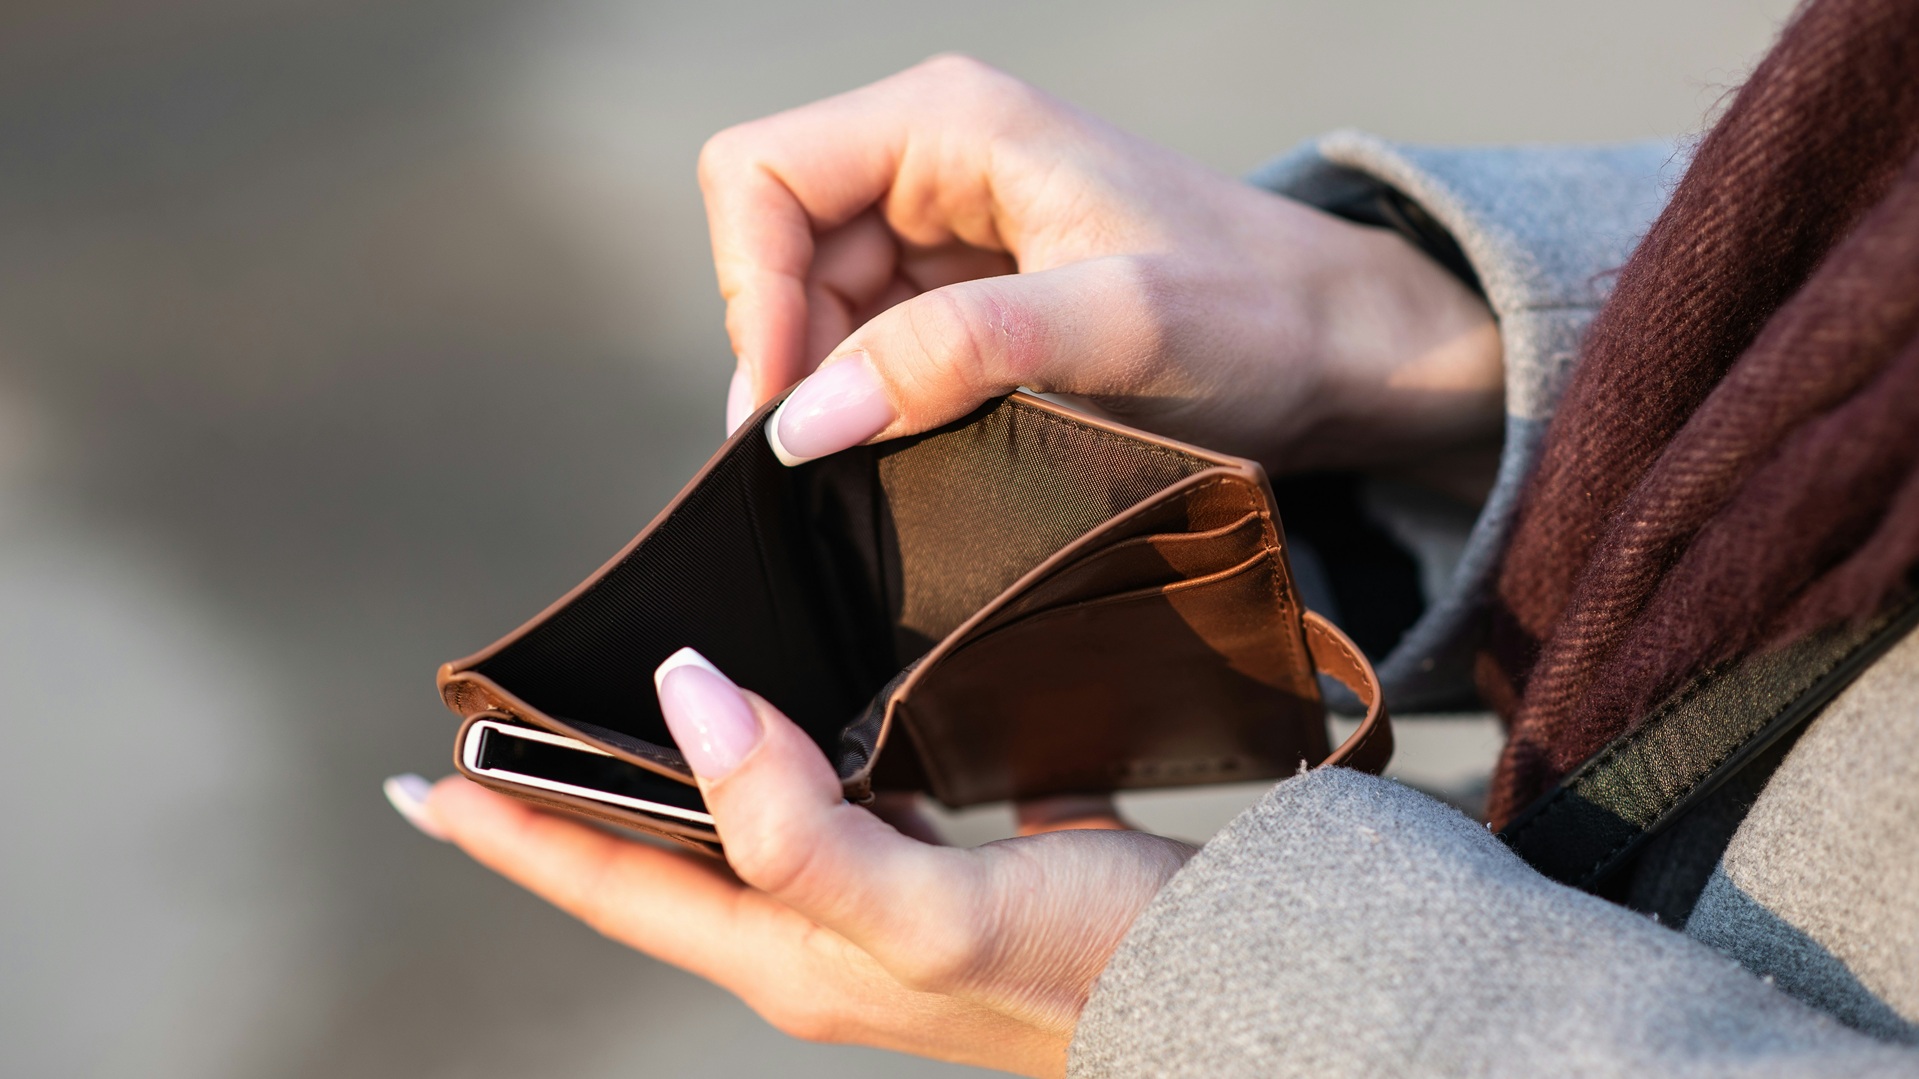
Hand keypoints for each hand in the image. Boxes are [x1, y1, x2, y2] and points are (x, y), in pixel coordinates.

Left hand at [400, 649, 1195, 1076]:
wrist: (1225, 996)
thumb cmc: (1083, 969)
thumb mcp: (927, 910)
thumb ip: (793, 824)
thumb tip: (684, 698)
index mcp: (784, 955)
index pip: (608, 889)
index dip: (509, 833)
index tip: (418, 775)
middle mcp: (813, 937)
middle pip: (654, 861)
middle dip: (567, 797)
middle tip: (501, 723)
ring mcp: (874, 908)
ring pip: (732, 828)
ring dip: (665, 773)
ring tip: (616, 706)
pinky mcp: (938, 870)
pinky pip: (821, 801)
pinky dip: (775, 751)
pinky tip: (789, 706)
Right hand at [702, 54, 1500, 473]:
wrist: (1345, 353)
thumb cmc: (1259, 315)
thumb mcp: (1115, 328)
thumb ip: (956, 356)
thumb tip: (805, 418)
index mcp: (949, 121)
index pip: (758, 176)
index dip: (751, 292)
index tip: (792, 409)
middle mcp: (932, 161)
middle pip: (775, 251)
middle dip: (789, 358)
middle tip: (834, 463)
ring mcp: (946, 230)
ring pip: (814, 311)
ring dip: (833, 392)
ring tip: (893, 462)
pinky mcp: (969, 297)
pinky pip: (870, 348)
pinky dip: (874, 406)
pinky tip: (918, 452)